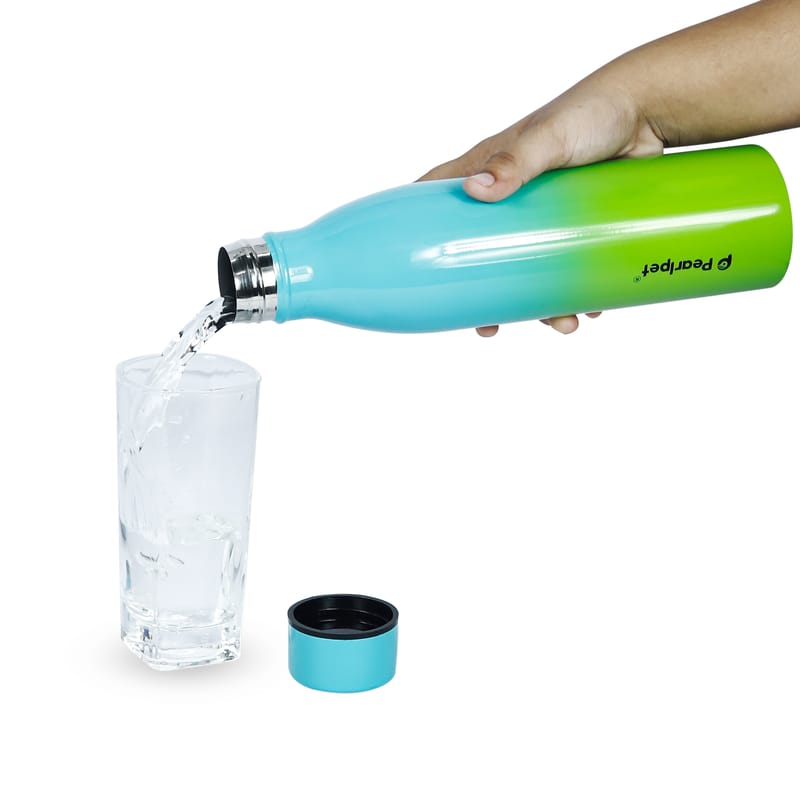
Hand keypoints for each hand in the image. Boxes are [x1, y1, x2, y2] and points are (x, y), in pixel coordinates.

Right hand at [419, 76, 664, 333]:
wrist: (649, 111)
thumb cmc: (591, 111)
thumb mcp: (549, 136)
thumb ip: (515, 161)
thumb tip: (475, 190)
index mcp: (489, 171)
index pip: (437, 200)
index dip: (416, 231)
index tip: (405, 267)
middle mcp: (511, 199)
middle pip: (482, 253)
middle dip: (485, 294)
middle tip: (488, 326)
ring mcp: (544, 216)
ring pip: (529, 269)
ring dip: (542, 306)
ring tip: (563, 323)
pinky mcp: (576, 226)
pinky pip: (569, 268)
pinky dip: (578, 293)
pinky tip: (590, 307)